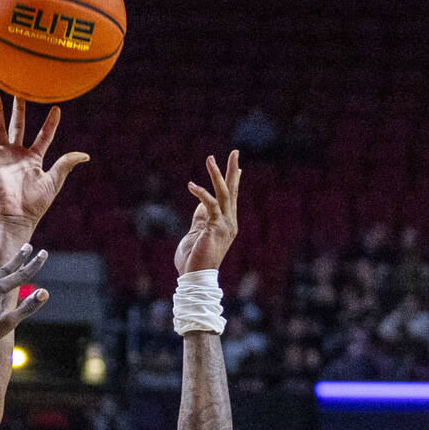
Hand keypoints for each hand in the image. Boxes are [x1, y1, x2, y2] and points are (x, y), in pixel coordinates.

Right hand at [0, 93, 88, 230]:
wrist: (17, 215)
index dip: (50, 123)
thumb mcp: (54, 180)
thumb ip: (66, 164)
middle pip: (18, 126)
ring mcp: (4, 156)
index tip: (56, 107)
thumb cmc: (36, 203)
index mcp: (34, 159)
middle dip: (19, 109)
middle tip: (20, 90)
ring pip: (0, 128)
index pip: (44, 136)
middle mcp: (18, 155)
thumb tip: (85, 155)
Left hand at [174, 151, 240, 273]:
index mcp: (226, 224)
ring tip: (210, 158)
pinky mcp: (215, 227)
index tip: (237, 166)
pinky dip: (201, 194)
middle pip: (232, 191)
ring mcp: (225, 225)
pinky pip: (209, 205)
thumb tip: (201, 205)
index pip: (231, 199)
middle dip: (232, 170)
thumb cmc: (193, 260)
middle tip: (234, 151)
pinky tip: (191, 185)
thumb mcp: (196, 234)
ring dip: (216, 175)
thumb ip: (200, 219)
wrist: (194, 277)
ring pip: (223, 194)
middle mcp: (230, 223)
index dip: (233, 181)